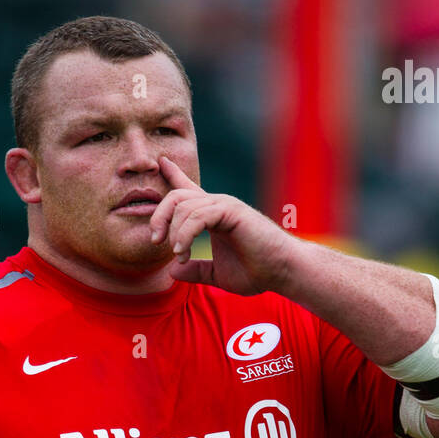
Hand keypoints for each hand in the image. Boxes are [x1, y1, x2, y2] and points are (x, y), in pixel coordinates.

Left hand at [149, 155, 291, 294]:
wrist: (282, 272)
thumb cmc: (256, 272)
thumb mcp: (217, 274)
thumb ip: (196, 271)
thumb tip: (173, 272)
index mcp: (212, 216)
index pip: (188, 190)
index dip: (173, 175)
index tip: (161, 163)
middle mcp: (217, 205)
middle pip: (176, 196)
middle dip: (159, 217)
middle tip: (156, 241)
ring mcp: (225, 205)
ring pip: (184, 206)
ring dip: (175, 233)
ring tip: (180, 256)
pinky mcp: (232, 211)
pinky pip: (198, 215)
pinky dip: (186, 233)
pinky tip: (183, 251)